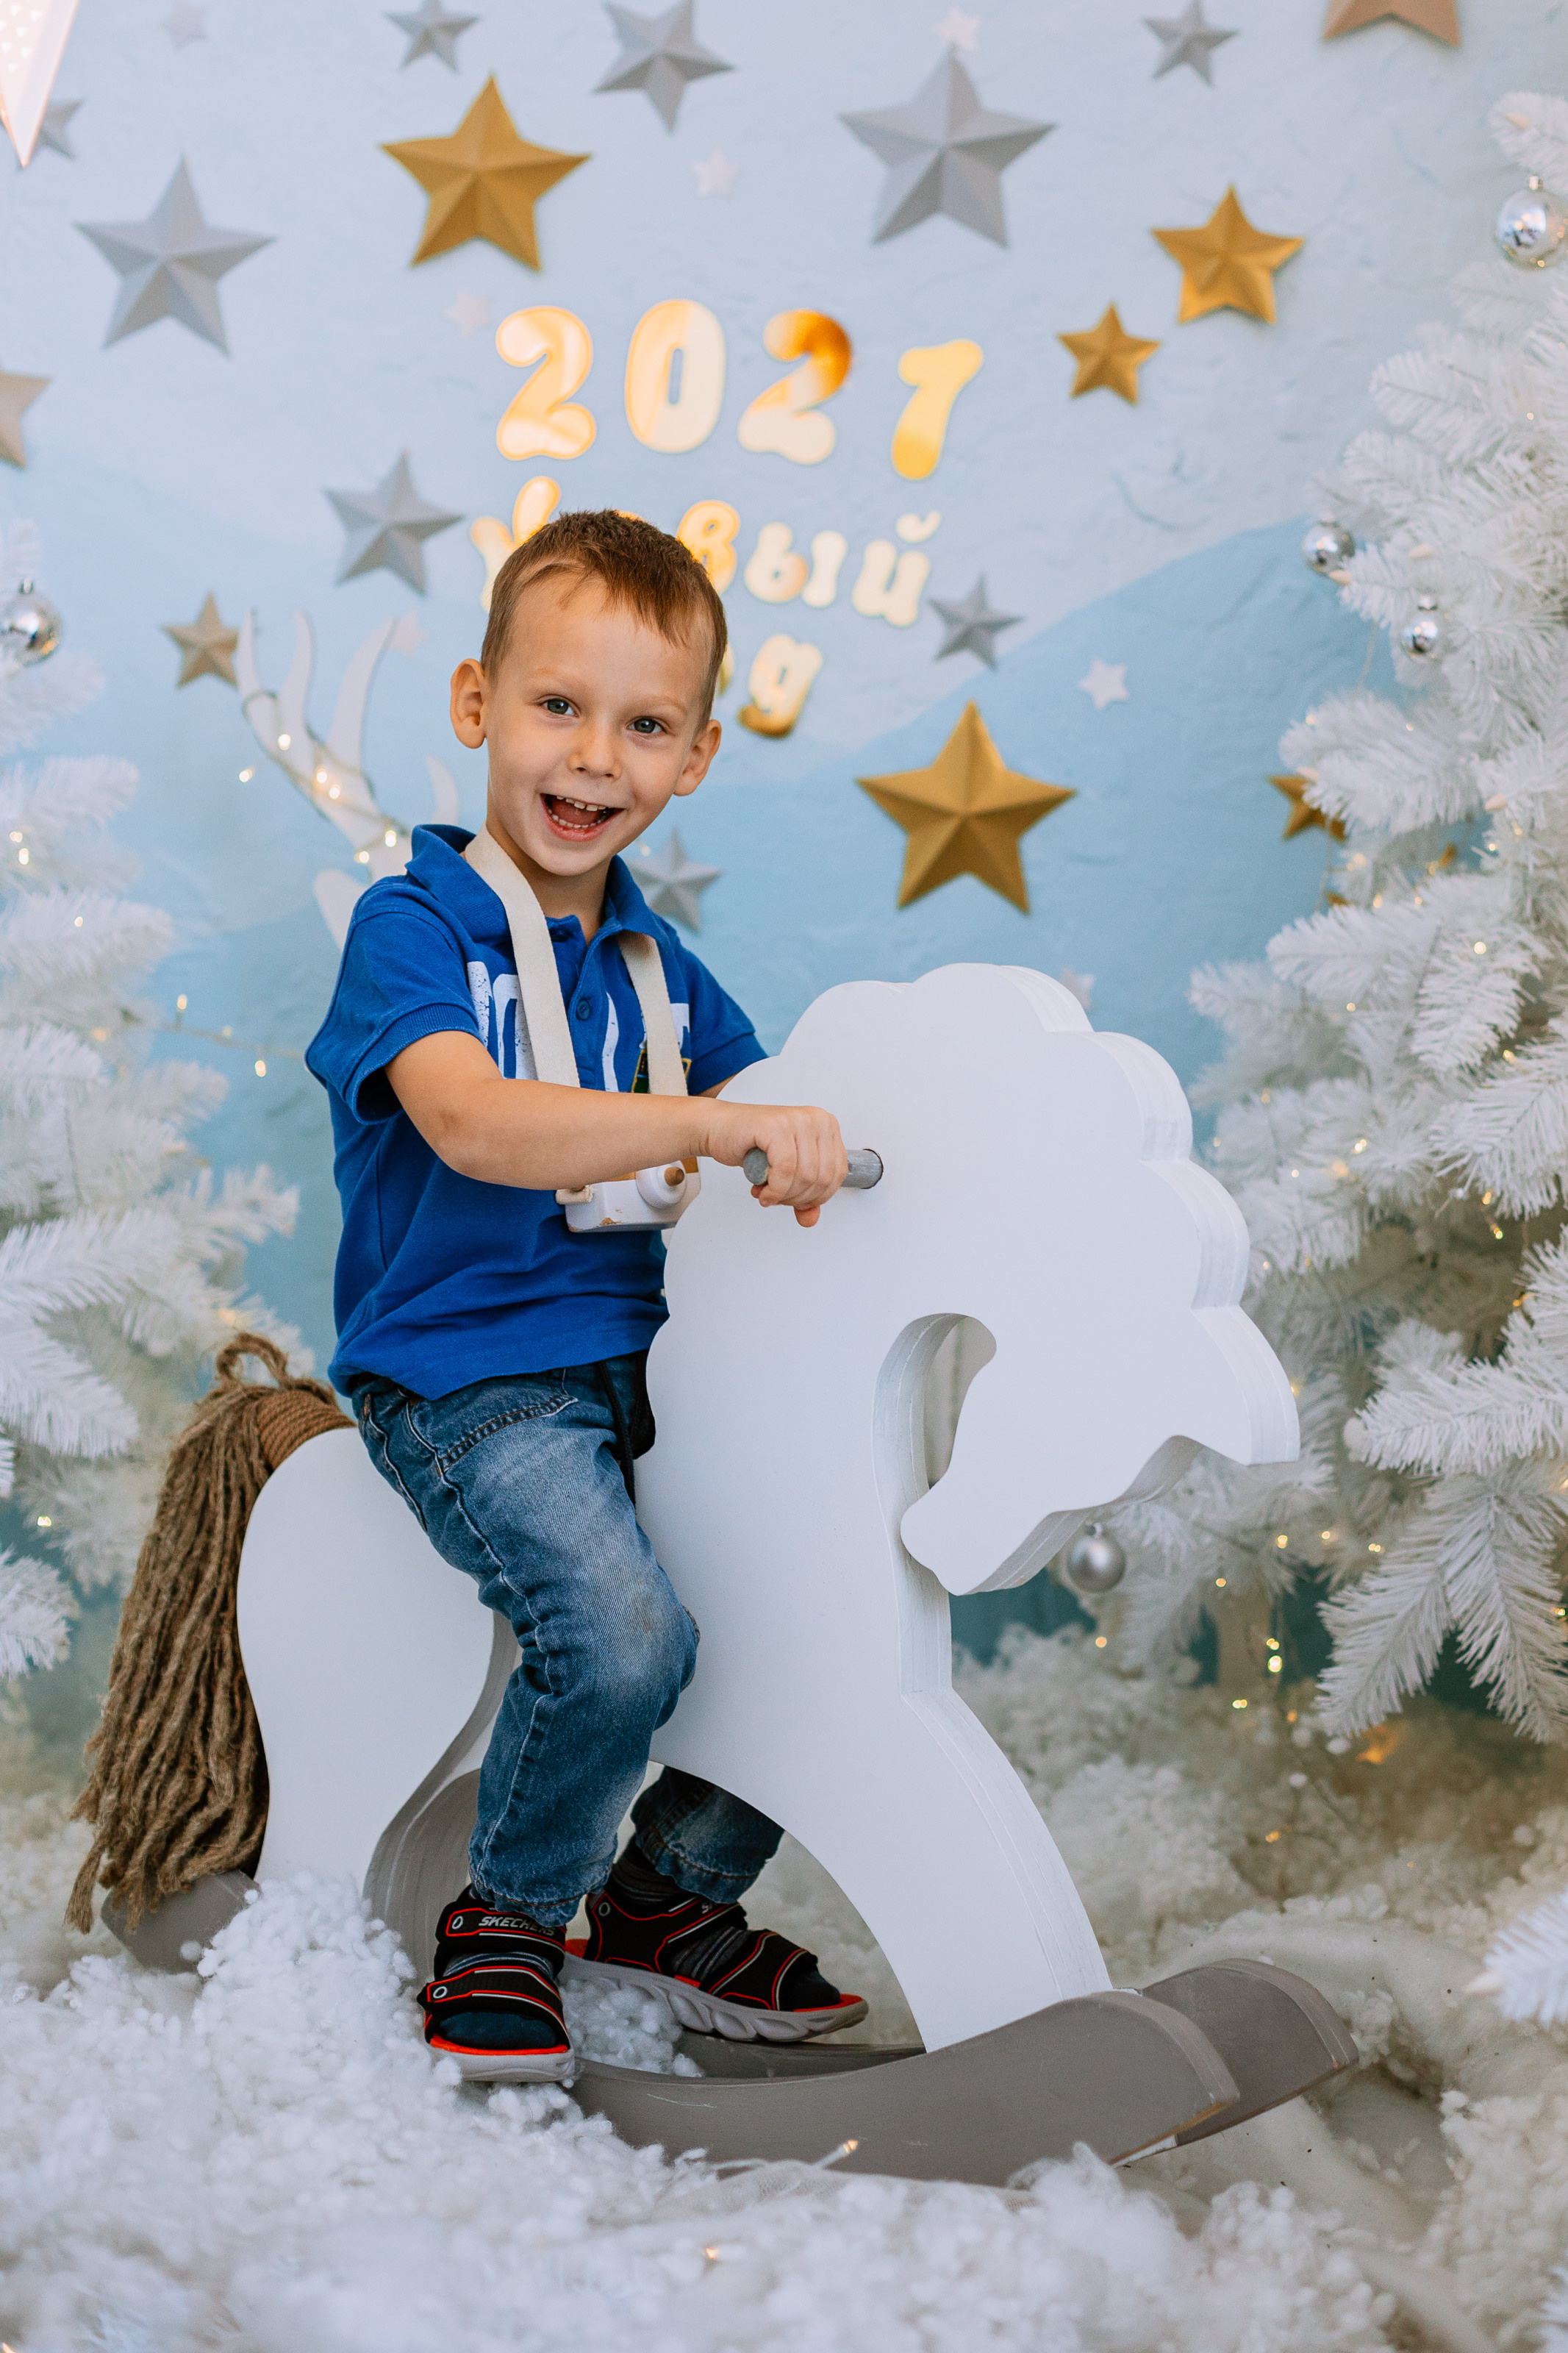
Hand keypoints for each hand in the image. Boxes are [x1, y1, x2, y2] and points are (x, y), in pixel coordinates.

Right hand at [703, 1100, 847, 1227]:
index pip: (838, 1173)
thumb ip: (803, 1195)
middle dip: (798, 1198)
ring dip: (784, 1196)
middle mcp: (816, 1119)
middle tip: (779, 1199)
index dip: (818, 1196)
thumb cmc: (753, 1144)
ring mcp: (796, 1120)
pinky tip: (763, 1192)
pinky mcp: (776, 1126)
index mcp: (826, 1126)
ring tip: (768, 1195)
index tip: (798, 1202)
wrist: (719, 1128)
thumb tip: (811, 1219)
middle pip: (822, 1177)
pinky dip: (774, 1189)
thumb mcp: (786, 1172)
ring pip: (805, 1176)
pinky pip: (785, 1170)